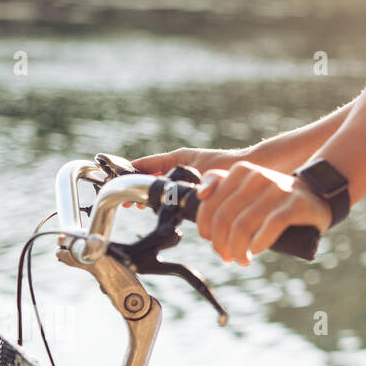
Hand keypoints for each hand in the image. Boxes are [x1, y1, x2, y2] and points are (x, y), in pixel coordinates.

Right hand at [124, 147, 250, 209]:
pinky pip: (172, 190)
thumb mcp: (195, 169)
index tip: (115, 185)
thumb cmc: (226, 164)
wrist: (250, 167)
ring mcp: (185, 174)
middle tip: (126, 202)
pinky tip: (160, 208)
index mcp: (176, 158)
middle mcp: (179, 164)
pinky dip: (163, 197)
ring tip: (138, 205)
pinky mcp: (194, 184)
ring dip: (149, 193)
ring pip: (159, 184)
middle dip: (137, 187)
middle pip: (148, 175)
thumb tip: (153, 186)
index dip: (128, 175)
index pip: (143, 165)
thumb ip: (174, 177)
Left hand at [192, 161, 333, 265]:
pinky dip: (259, 244)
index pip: (209, 202)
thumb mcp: (248, 187)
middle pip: (223, 217)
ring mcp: (277, 189)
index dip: (205, 227)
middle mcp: (257, 177)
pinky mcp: (294, 204)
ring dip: (237, 249)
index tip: (211, 240)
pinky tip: (256, 251)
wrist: (318, 194)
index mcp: (241, 171)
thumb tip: (200, 196)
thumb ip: (223, 186)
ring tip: (241, 259)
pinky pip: (269, 227)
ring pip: (242, 225)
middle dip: (220, 244)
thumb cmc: (276, 198)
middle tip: (227, 256)